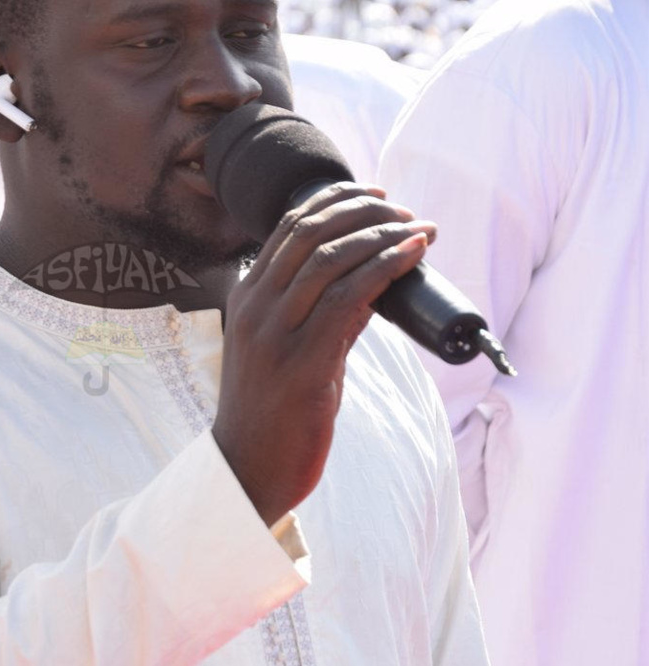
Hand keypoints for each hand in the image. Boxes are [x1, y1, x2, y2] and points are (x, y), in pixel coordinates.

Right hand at [213, 184, 435, 527]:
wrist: (248, 471)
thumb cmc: (273, 414)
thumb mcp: (292, 352)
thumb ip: (324, 317)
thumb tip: (372, 288)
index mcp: (247, 298)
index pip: (290, 227)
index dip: (336, 200)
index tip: (374, 194)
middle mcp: (256, 308)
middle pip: (311, 232)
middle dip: (364, 210)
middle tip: (404, 210)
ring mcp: (275, 335)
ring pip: (331, 259)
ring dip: (382, 234)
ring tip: (418, 230)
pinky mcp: (303, 365)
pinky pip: (349, 300)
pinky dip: (385, 267)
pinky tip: (412, 254)